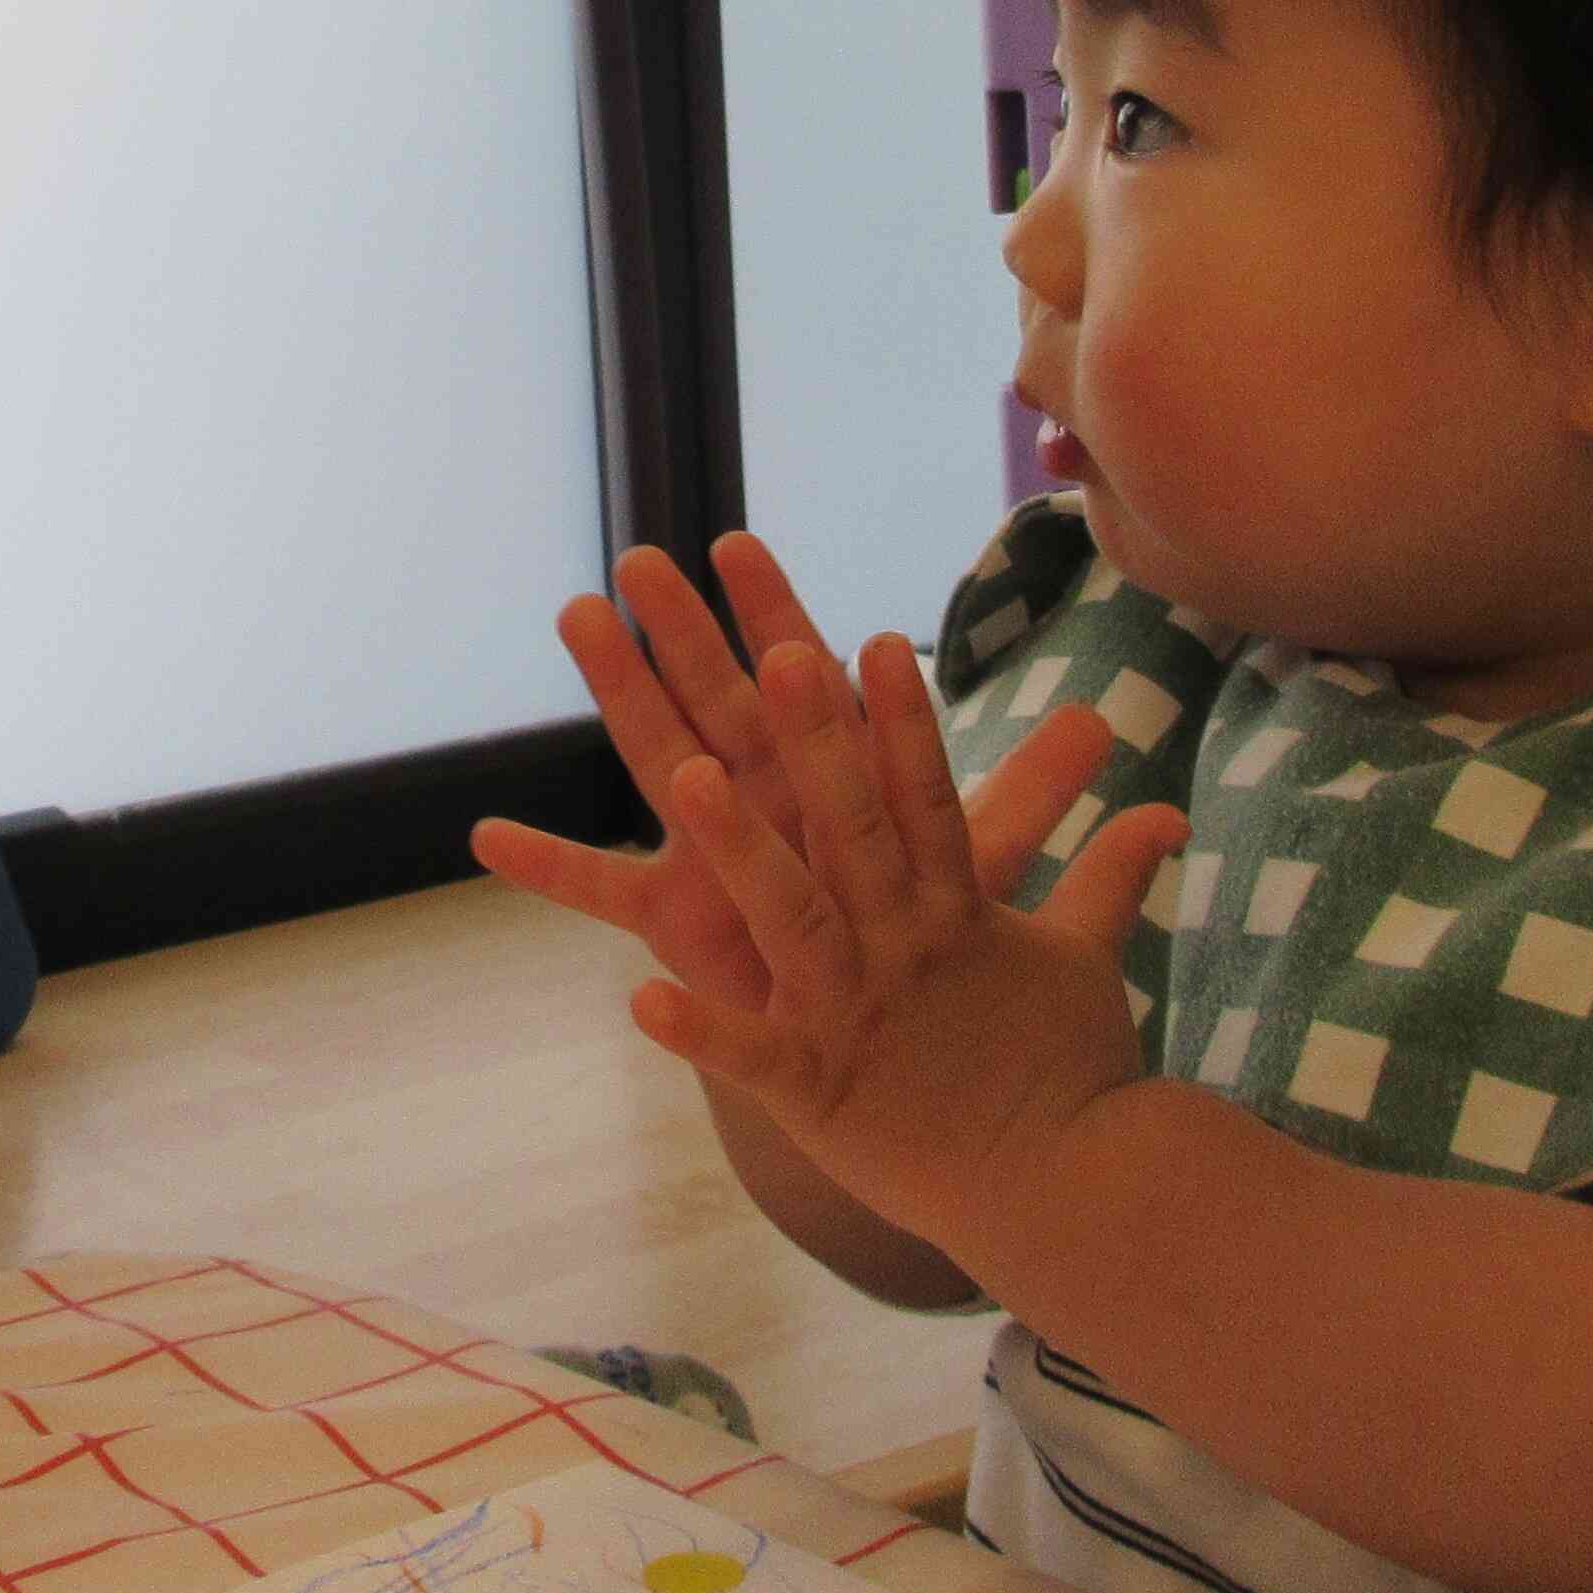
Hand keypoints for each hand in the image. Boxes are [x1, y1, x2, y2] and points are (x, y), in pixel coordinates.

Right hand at [472, 531, 1066, 1007]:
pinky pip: (606, 893)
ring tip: (577, 619)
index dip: (775, 613)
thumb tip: (1105, 727)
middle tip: (638, 555)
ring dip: (620, 692)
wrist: (882, 1050)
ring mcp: (712, 856)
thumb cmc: (918, 947)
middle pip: (719, 700)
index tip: (737, 541)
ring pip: (659, 760)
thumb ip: (1033, 795)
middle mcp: (763, 804)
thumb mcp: (979, 864)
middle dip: (682, 628)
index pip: (802, 679)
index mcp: (830, 781)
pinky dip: (551, 868)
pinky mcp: (681, 923)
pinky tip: (487, 838)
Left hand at [629, 637, 1183, 1261]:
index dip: (905, 723)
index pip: (932, 799)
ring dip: (740, 849)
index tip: (878, 640)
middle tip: (779, 653)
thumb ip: (1108, 874)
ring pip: (793, 917)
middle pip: (858, 830)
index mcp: (959, 914)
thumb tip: (1170, 814)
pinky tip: (641, 999)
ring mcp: (859, 1017)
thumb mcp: (1087, 960)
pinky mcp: (820, 1091)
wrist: (1067, 1192)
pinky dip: (701, 1032)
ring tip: (686, 780)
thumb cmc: (1071, 1071)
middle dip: (819, 742)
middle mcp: (906, 949)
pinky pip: (751, 1057)